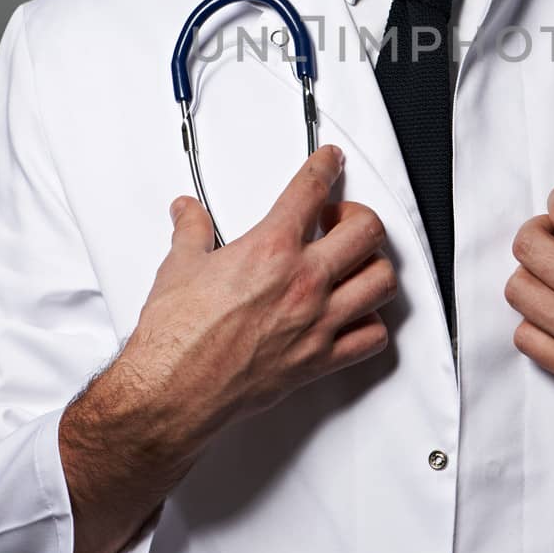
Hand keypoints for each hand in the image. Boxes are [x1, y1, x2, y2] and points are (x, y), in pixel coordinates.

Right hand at [122, 146, 394, 452]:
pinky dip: (371, 323)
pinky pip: (372, 338)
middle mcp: (303, 282)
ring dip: (372, 265)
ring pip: (381, 281)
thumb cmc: (176, 336)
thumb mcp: (179, 266)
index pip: (311, 189)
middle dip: (358, 215)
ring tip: (352, 262)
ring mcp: (318, 322)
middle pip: (367, 231)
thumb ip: (191, 231)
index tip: (330, 160)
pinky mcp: (319, 360)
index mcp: (270, 250)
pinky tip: (354, 314)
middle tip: (338, 219)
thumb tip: (188, 213)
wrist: (172, 391)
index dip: (325, 166)